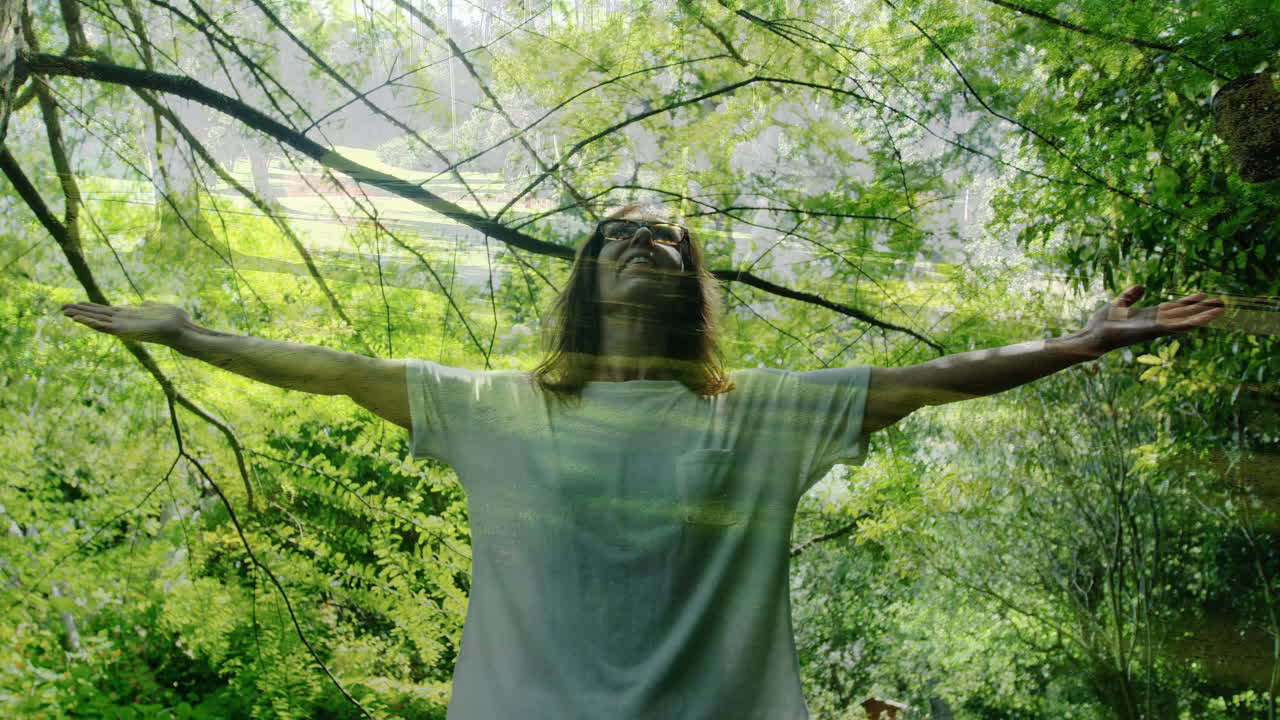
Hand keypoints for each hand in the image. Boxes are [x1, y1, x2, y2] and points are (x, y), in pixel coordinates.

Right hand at [61, 301, 191, 344]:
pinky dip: (90, 322)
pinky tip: (78, 318)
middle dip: (80, 311)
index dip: (91, 307)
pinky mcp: (125, 331)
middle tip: (62, 307)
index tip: (77, 303)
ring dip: (81, 316)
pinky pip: (104, 327)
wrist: (182, 330)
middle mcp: (124, 322)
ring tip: (65, 312)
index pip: (106, 311)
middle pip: (97, 315)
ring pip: (97, 321)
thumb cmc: (174, 320)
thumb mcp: (157, 308)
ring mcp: (123, 327)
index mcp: (130, 315)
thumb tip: (143, 304)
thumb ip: (148, 306)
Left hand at [1082, 285, 1224, 353]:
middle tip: (1223, 303)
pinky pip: (1174, 327)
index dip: (1189, 302)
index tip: (1204, 295)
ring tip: (1221, 311)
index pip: (1174, 308)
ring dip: (1203, 317)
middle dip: (1202, 309)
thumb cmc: (1102, 323)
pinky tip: (1202, 320)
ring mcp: (1155, 328)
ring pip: (1185, 321)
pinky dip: (1189, 323)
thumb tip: (1142, 286)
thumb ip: (1130, 296)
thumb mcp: (1118, 304)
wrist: (1092, 335)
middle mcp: (1156, 323)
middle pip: (1184, 314)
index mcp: (1149, 316)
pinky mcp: (1152, 332)